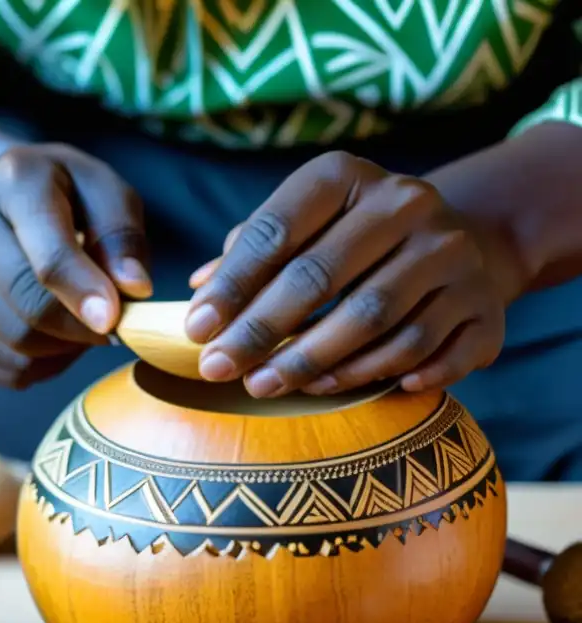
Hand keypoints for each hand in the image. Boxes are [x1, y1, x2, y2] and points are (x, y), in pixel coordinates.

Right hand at [0, 143, 151, 387]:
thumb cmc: (58, 198)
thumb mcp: (102, 193)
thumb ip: (122, 236)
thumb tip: (132, 290)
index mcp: (10, 182)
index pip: (47, 257)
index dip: (84, 296)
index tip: (113, 322)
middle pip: (25, 312)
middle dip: (75, 333)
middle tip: (102, 330)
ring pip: (9, 350)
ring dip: (55, 354)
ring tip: (69, 328)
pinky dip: (28, 367)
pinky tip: (36, 334)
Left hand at [184, 151, 525, 396]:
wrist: (457, 239)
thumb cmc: (349, 238)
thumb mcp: (301, 226)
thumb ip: (250, 254)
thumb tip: (198, 290)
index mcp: (346, 175)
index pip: (276, 231)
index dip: (232, 286)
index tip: (196, 331)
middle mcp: (406, 203)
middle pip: (319, 278)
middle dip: (261, 332)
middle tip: (219, 369)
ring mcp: (453, 252)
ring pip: (372, 321)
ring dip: (310, 362)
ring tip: (264, 385)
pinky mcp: (485, 303)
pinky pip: (424, 353)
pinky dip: (378, 375)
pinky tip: (336, 388)